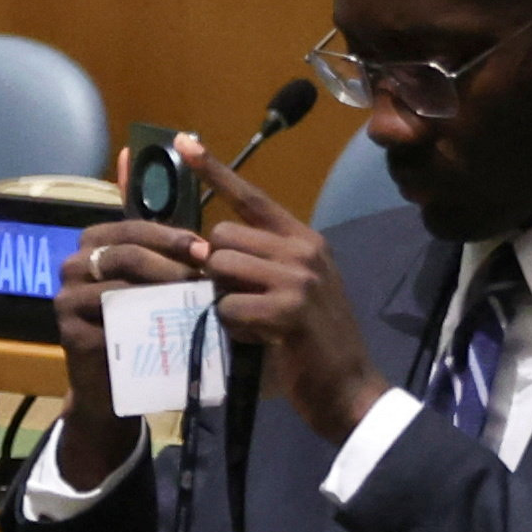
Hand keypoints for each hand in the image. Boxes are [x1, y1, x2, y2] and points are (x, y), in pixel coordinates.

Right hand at [47, 165, 213, 487]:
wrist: (114, 384)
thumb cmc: (138, 319)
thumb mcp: (150, 272)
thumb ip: (146, 222)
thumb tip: (132, 150)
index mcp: (91, 243)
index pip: (131, 227)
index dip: (170, 235)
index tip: (205, 249)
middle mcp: (71, 265)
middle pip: (124, 253)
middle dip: (168, 262)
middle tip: (203, 275)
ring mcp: (65, 299)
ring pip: (119, 286)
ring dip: (161, 291)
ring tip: (193, 301)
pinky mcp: (69, 333)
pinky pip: (111, 321)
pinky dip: (145, 323)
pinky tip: (172, 328)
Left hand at [183, 147, 385, 445]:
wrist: (348, 389)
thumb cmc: (311, 346)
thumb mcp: (290, 293)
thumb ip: (256, 267)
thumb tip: (205, 253)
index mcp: (305, 241)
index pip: (252, 197)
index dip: (215, 170)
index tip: (183, 142)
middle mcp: (304, 249)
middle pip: (223, 236)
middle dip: (216, 269)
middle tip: (238, 302)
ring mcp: (299, 277)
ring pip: (222, 266)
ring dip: (222, 300)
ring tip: (251, 323)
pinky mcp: (290, 307)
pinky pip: (229, 305)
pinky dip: (233, 328)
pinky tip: (259, 340)